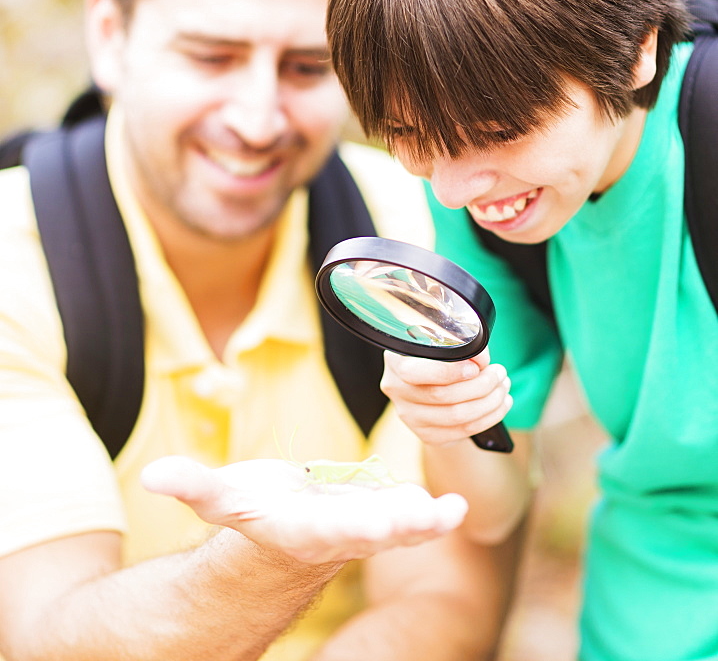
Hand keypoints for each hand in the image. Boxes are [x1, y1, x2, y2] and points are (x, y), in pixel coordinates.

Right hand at [141, 456, 466, 564]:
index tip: (369, 522)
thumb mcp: (222, 499)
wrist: (284, 536)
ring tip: (452, 511)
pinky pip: (412, 521)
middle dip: (392, 524)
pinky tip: (458, 506)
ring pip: (397, 530)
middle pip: (366, 533)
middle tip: (420, 515)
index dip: (343, 526)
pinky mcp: (384, 519)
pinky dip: (434, 517)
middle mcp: (335, 538)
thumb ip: (191, 485)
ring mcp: (364, 532)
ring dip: (425, 523)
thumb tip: (151, 474)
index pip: (320, 531)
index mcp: (298, 531)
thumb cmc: (254, 512)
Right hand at [381, 349, 511, 446]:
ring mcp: (410, 417)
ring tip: (504, 387)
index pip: (416, 372)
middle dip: (480, 385)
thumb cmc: (437, 354)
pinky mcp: (427, 435)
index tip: (475, 368)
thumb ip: (460, 345)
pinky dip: (488, 418)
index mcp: (396, 363)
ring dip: (489, 402)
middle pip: (442, 396)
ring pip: (456, 416)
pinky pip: (463, 431)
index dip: (449, 372)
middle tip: (500, 373)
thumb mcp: (442, 341)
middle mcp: (397, 391)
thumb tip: (482, 359)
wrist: (429, 380)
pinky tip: (500, 404)